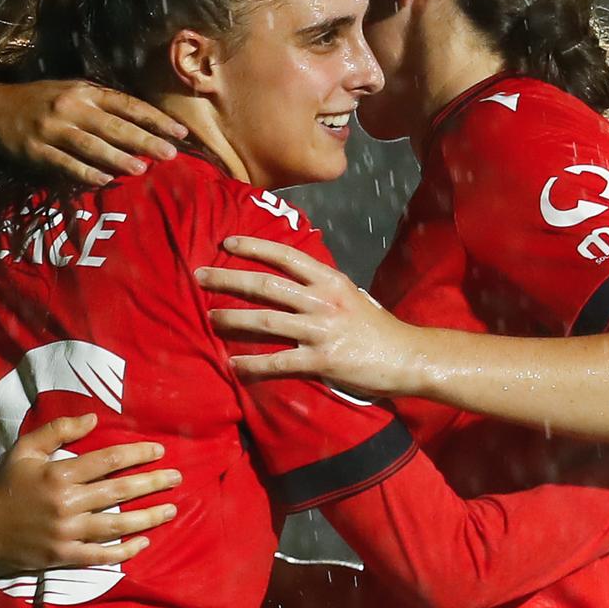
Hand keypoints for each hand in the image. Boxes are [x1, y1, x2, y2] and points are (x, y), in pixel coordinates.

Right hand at [0, 81, 183, 185]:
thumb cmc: (40, 101)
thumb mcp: (72, 91)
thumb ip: (102, 103)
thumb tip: (139, 120)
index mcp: (84, 91)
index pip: (127, 104)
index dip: (154, 118)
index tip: (178, 132)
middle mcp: (70, 108)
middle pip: (114, 126)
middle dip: (144, 140)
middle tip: (170, 155)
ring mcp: (52, 130)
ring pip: (91, 145)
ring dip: (118, 158)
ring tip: (142, 169)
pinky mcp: (36, 151)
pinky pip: (65, 164)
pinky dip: (85, 173)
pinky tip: (104, 181)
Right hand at [0, 412, 177, 573]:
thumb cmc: (5, 484)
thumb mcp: (25, 449)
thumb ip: (58, 430)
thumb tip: (94, 420)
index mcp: (58, 474)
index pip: (107, 461)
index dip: (136, 454)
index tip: (159, 451)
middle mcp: (66, 503)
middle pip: (119, 492)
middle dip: (151, 483)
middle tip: (176, 477)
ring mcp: (67, 532)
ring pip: (116, 525)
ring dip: (147, 518)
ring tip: (171, 510)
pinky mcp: (64, 556)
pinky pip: (101, 555)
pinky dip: (124, 551)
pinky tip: (144, 543)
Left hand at [199, 236, 435, 396]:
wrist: (408, 356)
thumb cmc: (376, 328)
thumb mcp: (350, 296)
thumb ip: (320, 288)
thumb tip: (289, 281)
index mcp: (330, 280)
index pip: (285, 255)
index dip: (253, 247)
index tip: (226, 243)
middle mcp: (322, 300)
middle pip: (266, 284)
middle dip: (229, 278)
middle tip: (199, 275)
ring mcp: (321, 330)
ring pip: (265, 321)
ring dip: (232, 319)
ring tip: (209, 318)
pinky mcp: (322, 360)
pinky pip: (278, 362)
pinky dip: (252, 364)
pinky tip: (233, 364)